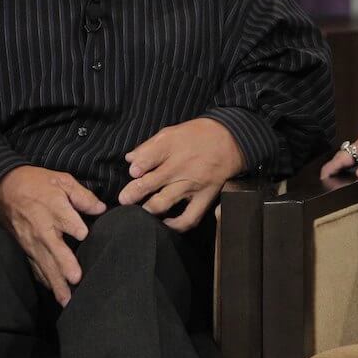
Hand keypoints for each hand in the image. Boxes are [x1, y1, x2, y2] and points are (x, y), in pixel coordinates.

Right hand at [0, 165, 106, 305]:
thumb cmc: (37, 183)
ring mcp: (32, 241)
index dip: (76, 227)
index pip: (66, 220)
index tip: (84, 234)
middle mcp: (42, 228)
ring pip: (45, 264)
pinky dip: (44, 280)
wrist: (3, 189)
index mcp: (53, 207)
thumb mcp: (61, 180)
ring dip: (56, 282)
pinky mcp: (25, 249)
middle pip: (55, 248)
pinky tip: (54, 292)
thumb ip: (82, 196)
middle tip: (76, 279)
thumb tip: (101, 209)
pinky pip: (35, 267)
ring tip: (66, 300)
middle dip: (64, 265)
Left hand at [119, 118, 243, 231]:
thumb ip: (149, 146)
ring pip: (163, 202)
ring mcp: (192, 184)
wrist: (233, 139)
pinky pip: (189, 218)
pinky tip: (165, 224)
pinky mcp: (205, 197)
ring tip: (139, 212)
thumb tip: (130, 160)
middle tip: (124, 199)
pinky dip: (175, 225)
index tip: (133, 173)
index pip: (145, 160)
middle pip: (149, 184)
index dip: (135, 169)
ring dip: (147, 209)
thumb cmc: (200, 134)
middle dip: (132, 194)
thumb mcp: (172, 132)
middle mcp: (179, 166)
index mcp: (170, 147)